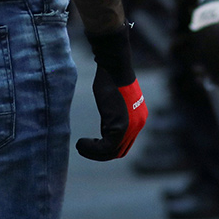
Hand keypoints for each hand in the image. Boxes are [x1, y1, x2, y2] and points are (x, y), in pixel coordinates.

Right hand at [77, 28, 147, 160]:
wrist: (114, 66)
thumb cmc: (111, 76)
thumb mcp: (115, 99)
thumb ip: (115, 112)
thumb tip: (107, 119)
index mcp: (138, 118)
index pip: (124, 143)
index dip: (107, 147)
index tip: (92, 142)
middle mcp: (138, 125)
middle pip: (119, 151)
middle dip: (100, 153)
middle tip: (84, 147)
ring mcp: (131, 127)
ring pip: (111, 152)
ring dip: (93, 153)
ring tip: (80, 146)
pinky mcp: (121, 127)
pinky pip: (105, 148)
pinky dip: (91, 149)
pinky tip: (80, 143)